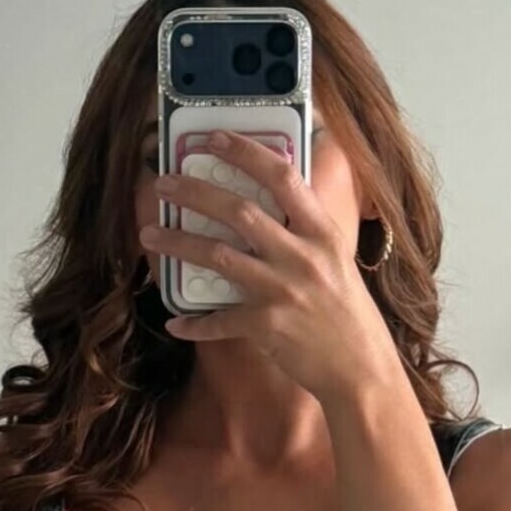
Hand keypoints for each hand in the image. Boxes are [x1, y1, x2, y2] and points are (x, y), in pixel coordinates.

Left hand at [141, 128, 402, 406]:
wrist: (361, 370)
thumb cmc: (348, 315)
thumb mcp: (337, 261)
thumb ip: (307, 233)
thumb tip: (274, 207)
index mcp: (322, 233)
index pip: (282, 177)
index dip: (245, 153)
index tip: (213, 140)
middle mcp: (302, 256)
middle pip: (239, 211)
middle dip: (195, 193)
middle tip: (163, 183)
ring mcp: (283, 291)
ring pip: (218, 257)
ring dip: (178, 244)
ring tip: (149, 236)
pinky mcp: (267, 326)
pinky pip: (219, 320)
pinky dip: (194, 323)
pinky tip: (174, 323)